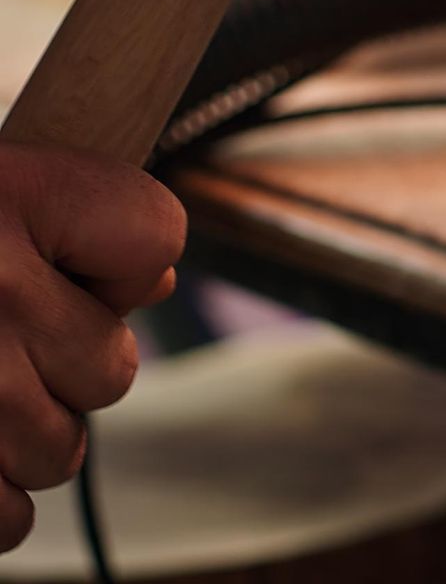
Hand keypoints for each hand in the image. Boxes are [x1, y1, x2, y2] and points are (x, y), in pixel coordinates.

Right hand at [0, 145, 183, 550]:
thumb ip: (66, 218)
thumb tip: (149, 282)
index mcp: (9, 192)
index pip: (160, 235)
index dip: (114, 255)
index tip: (57, 250)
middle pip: (113, 368)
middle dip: (56, 363)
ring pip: (60, 451)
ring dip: (14, 434)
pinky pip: (8, 521)